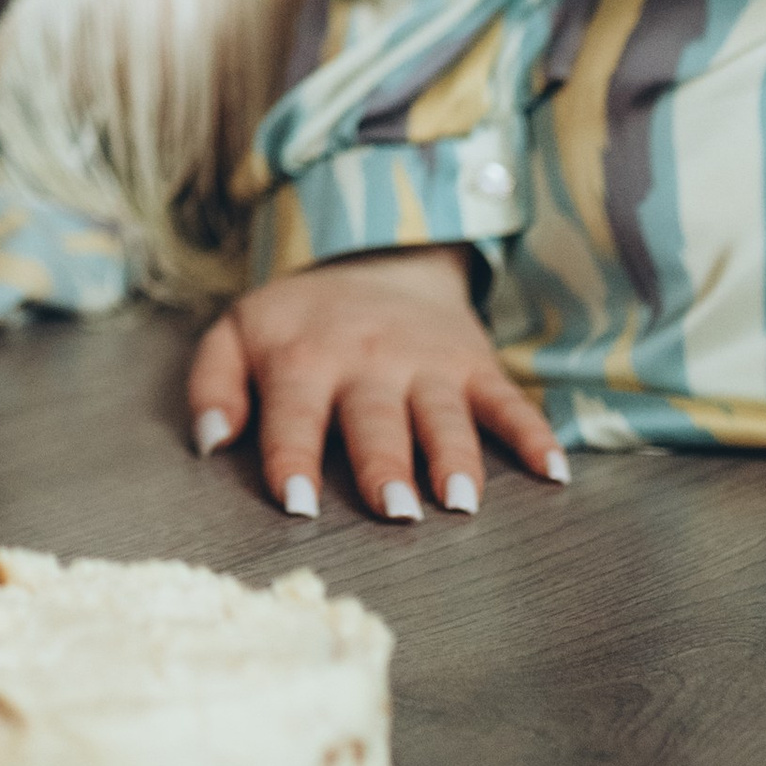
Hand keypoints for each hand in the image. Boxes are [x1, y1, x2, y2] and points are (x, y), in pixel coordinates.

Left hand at [188, 246, 567, 519]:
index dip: (293, 460)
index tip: (298, 507)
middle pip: (377, 420)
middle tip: (393, 510)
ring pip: (444, 415)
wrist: (376, 256)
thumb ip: (212, 384)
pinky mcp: (475, 364)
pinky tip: (554, 471)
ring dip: (455, 456)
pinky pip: (509, 400)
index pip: (294, 416)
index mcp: (303, 359)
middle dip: (384, 465)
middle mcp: (368, 362)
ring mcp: (427, 364)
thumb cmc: (299, 318)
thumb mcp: (236, 332)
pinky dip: (535, 434)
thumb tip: (210, 444)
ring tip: (461, 499)